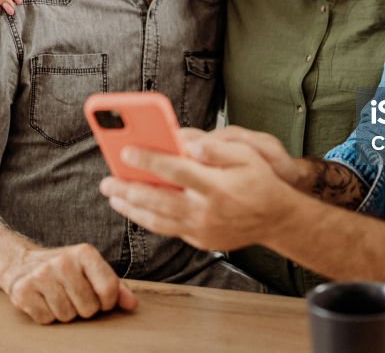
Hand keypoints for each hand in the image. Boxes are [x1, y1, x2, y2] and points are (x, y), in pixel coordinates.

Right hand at [0, 243, 137, 323]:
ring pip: (67, 316)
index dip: (108, 302)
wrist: (22, 262)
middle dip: (84, 308)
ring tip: (58, 296)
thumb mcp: (91, 270)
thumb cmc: (66, 270)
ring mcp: (41, 275)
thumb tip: (132, 305)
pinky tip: (43, 300)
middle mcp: (63, 261)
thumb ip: (115, 286)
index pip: (109, 290)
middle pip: (88, 307)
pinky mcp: (23, 290)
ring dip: (65, 312)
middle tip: (74, 296)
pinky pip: (46, 319)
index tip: (101, 299)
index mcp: (85, 252)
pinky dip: (47, 315)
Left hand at [99, 134, 301, 251]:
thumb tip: (188, 142)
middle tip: (106, 182)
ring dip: (132, 208)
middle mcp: (206, 210)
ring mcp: (202, 229)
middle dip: (129, 189)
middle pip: (159, 199)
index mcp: (217, 186)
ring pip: (158, 220)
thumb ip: (216, 148)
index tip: (126, 152)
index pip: (176, 170)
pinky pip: (168, 230)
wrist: (277, 219)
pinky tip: (136, 210)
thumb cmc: (260, 181)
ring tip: (113, 197)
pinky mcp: (200, 240)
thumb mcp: (247, 154)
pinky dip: (148, 220)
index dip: (149, 160)